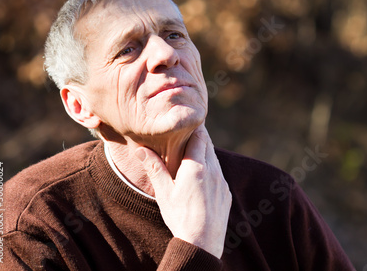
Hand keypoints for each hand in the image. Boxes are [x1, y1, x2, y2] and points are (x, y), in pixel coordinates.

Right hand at [135, 125, 231, 257]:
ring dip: (205, 152)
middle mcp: (212, 169)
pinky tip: (201, 176)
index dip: (192, 128)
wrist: (202, 243)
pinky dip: (211, 168)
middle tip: (186, 133)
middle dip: (198, 137)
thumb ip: (154, 168)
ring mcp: (221, 181)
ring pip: (214, 158)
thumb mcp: (164, 192)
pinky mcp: (225, 192)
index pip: (198, 136)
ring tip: (192, 153)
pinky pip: (219, 173)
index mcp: (196, 166)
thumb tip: (141, 149)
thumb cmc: (180, 217)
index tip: (185, 123)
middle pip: (208, 144)